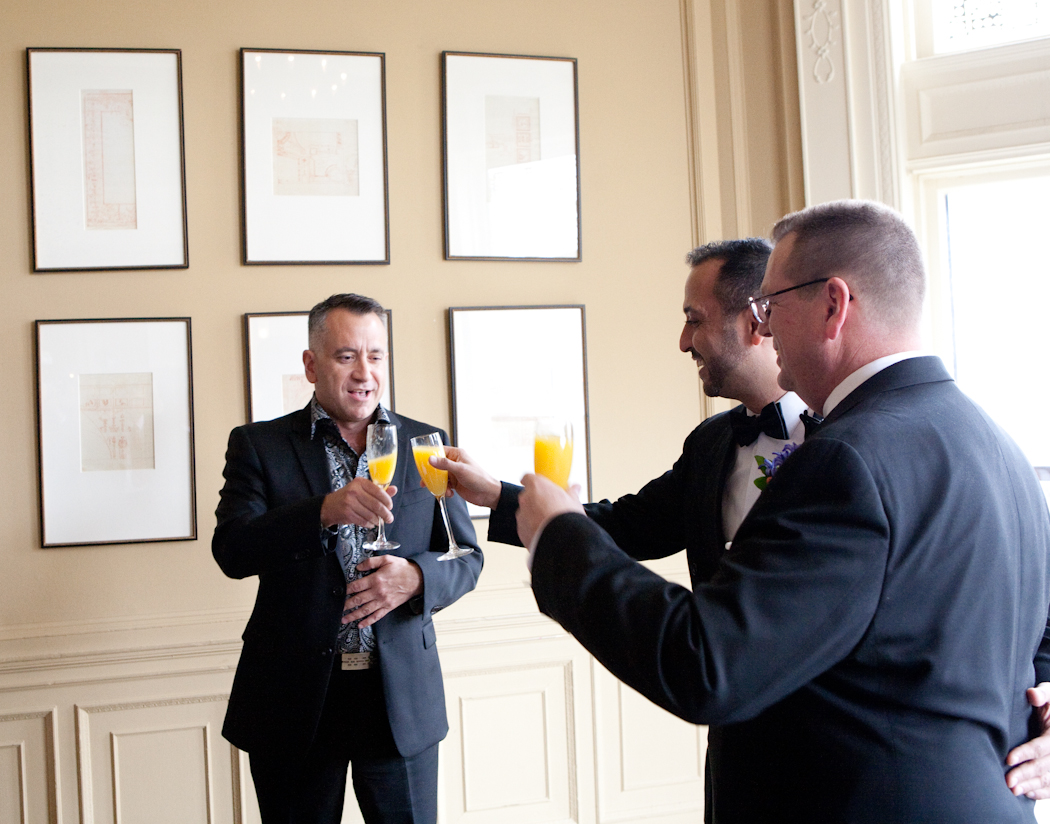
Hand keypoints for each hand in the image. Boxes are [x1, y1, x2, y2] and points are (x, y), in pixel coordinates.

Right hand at [320, 477, 397, 528]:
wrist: (329, 506)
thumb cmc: (348, 497)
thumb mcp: (362, 490)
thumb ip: (379, 490)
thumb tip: (394, 489)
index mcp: (360, 482)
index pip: (379, 491)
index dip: (387, 501)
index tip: (390, 506)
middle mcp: (354, 491)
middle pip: (376, 504)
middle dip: (385, 513)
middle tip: (389, 518)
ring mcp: (349, 502)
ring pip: (370, 514)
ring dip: (377, 520)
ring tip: (379, 521)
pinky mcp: (347, 513)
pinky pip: (363, 521)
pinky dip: (369, 524)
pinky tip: (371, 523)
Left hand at [342, 554, 422, 628]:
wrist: (417, 579)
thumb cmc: (403, 569)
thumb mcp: (387, 559)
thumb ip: (371, 562)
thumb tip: (359, 567)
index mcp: (376, 579)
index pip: (356, 586)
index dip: (346, 590)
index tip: (340, 592)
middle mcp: (378, 592)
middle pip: (358, 600)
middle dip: (346, 605)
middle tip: (338, 609)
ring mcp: (383, 601)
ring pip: (365, 610)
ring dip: (353, 615)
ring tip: (344, 619)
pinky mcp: (388, 607)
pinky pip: (376, 616)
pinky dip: (368, 622)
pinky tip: (361, 624)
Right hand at [428, 446, 501, 509]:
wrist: (488, 494)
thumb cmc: (478, 478)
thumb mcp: (460, 470)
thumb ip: (444, 464)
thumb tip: (430, 459)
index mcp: (457, 455)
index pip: (440, 451)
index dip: (430, 455)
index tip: (421, 461)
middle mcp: (454, 463)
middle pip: (437, 465)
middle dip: (431, 474)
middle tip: (424, 480)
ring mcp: (454, 473)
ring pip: (439, 477)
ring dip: (437, 484)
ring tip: (439, 490)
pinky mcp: (455, 483)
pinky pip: (444, 485)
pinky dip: (444, 490)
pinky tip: (449, 493)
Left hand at [515, 473, 583, 546]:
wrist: (562, 540)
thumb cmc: (567, 518)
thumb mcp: (574, 502)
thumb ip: (572, 493)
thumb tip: (575, 488)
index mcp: (537, 486)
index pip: (528, 478)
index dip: (534, 482)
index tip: (540, 485)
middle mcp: (525, 499)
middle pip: (527, 496)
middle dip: (536, 500)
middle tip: (550, 506)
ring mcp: (521, 515)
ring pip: (526, 512)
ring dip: (534, 516)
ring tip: (549, 523)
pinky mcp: (521, 531)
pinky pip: (525, 527)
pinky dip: (532, 528)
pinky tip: (545, 533)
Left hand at [1006, 682, 1049, 797]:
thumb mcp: (1049, 694)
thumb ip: (1042, 694)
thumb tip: (1032, 694)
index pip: (1041, 747)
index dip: (1025, 753)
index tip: (1008, 758)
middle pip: (1044, 766)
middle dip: (1026, 774)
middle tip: (1008, 782)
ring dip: (1032, 786)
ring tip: (1013, 790)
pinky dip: (1042, 792)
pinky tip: (1026, 794)